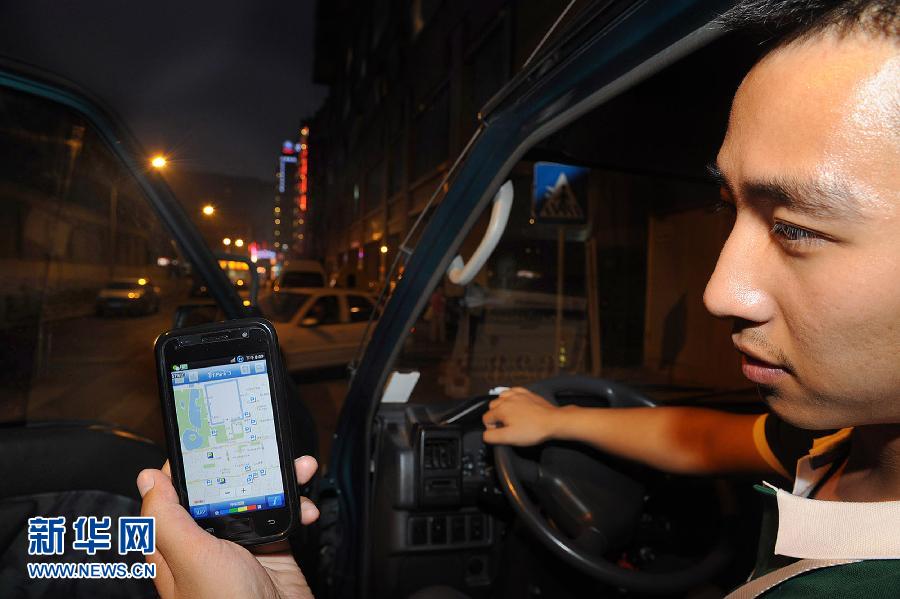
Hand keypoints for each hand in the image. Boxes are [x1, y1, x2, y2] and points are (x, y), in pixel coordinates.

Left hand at [137, 456, 319, 598]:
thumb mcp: (190, 558)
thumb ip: (165, 518)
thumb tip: (147, 479)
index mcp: (175, 542)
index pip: (174, 490)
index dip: (188, 462)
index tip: (206, 436)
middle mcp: (205, 542)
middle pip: (222, 488)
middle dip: (246, 465)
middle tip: (262, 447)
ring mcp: (240, 546)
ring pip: (257, 498)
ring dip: (281, 481)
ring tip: (298, 471)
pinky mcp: (271, 551)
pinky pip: (284, 517)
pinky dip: (299, 508)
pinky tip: (305, 510)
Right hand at [482, 387, 560, 445]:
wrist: (553, 421)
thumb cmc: (533, 430)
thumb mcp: (509, 438)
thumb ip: (492, 437)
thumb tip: (485, 435)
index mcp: (501, 409)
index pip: (486, 418)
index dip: (491, 428)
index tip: (501, 433)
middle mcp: (508, 399)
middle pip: (492, 407)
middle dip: (496, 417)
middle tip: (506, 427)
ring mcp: (518, 395)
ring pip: (502, 397)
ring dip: (502, 406)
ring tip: (510, 417)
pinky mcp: (527, 394)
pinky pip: (513, 391)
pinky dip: (511, 397)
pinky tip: (516, 404)